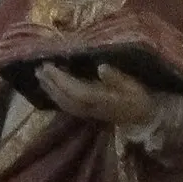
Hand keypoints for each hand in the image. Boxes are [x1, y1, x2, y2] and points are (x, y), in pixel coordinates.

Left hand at [39, 62, 156, 130]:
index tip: (49, 65)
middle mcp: (90, 108)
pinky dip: (57, 97)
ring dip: (50, 90)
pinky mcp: (87, 113)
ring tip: (40, 77)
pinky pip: (67, 106)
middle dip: (50, 83)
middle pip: (64, 97)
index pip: (74, 89)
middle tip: (38, 68)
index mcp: (100, 99)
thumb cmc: (138, 97)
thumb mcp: (132, 85)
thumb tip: (101, 67)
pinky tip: (51, 89)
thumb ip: (116, 78)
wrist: (143, 116)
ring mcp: (88, 112)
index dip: (60, 79)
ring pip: (64, 103)